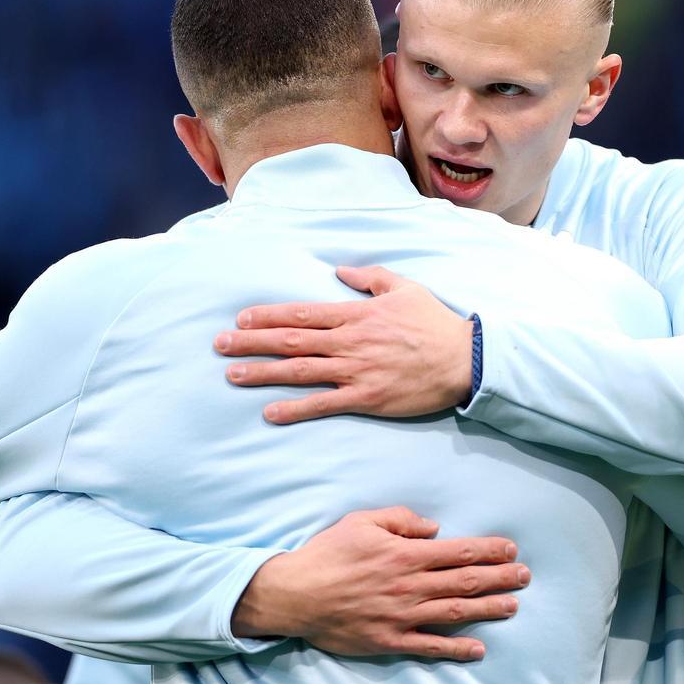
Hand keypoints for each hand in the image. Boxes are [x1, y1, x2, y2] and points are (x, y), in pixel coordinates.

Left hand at [214, 266, 473, 423]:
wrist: (464, 360)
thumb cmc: (435, 323)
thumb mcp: (404, 287)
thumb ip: (369, 278)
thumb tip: (341, 271)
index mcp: (355, 315)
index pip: (302, 313)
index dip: (268, 316)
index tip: (241, 319)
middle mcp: (349, 342)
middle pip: (291, 340)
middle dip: (252, 342)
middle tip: (220, 345)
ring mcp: (355, 371)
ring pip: (300, 371)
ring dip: (263, 372)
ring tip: (232, 374)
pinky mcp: (366, 398)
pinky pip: (324, 404)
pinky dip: (295, 408)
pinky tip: (270, 412)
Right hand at [231, 506, 528, 660]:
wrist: (296, 594)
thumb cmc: (328, 553)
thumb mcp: (362, 521)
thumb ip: (400, 519)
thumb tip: (432, 527)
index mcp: (405, 554)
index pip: (458, 551)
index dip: (488, 550)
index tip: (511, 549)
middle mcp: (410, 585)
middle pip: (464, 581)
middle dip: (499, 577)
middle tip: (525, 576)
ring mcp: (402, 616)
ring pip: (455, 612)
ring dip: (487, 608)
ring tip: (512, 605)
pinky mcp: (390, 640)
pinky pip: (430, 645)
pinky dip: (456, 648)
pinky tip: (477, 648)